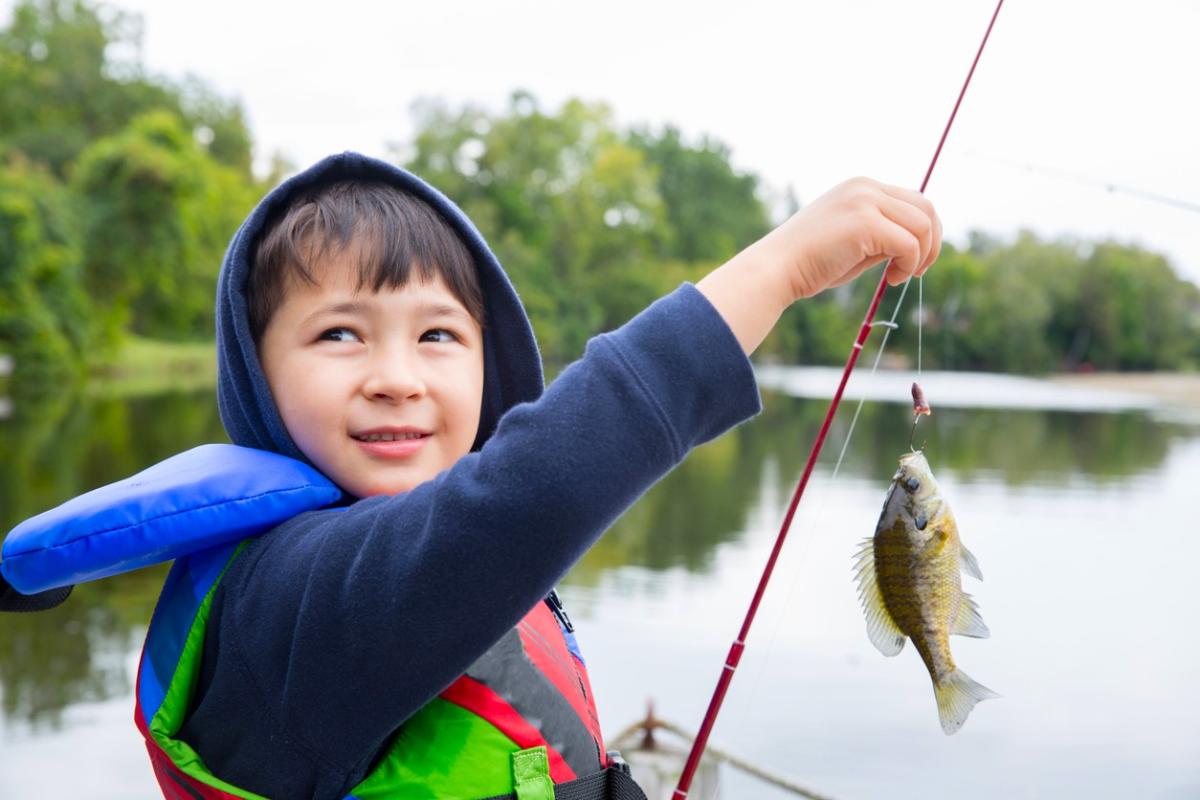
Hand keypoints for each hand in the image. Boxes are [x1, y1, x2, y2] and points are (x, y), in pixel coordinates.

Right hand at [761, 177, 941, 300]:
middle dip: (932, 242)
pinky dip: (909, 265)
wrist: (776, 269)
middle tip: (918, 271)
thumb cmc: (810, 263)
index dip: (924, 233)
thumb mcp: (853, 241)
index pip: (913, 201)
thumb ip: (882, 235)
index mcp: (860, 187)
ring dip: (920, 256)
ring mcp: (865, 201)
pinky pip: (909, 244)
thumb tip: (918, 245)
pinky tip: (892, 279)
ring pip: (922, 225)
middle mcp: (865, 187)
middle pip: (926, 207)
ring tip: (898, 276)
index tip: (914, 262)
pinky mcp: (866, 222)